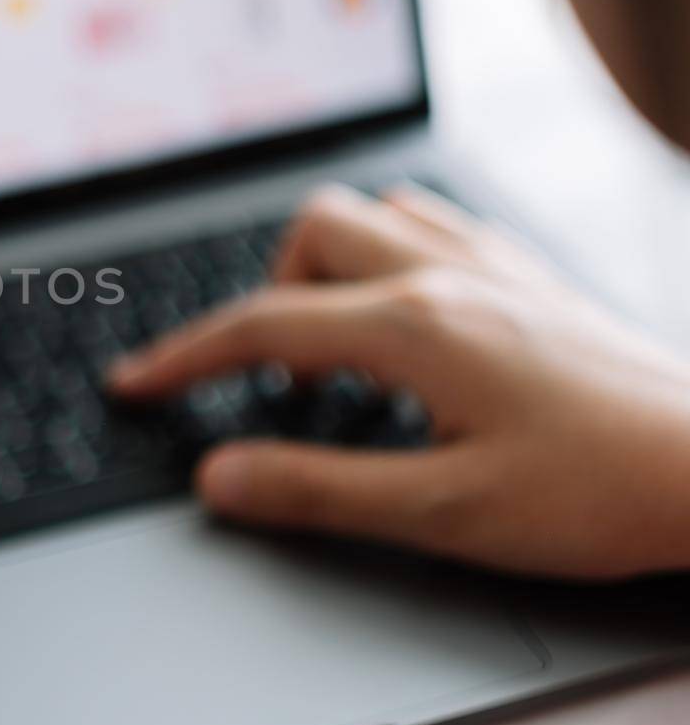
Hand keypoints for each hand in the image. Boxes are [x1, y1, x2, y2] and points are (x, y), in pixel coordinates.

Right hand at [106, 183, 689, 579]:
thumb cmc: (593, 492)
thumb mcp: (443, 513)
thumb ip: (316, 489)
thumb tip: (217, 477)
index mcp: (414, 326)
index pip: (262, 327)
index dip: (184, 357)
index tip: (132, 383)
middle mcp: (445, 272)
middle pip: (309, 233)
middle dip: (264, 299)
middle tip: (278, 384)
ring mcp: (492, 262)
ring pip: (368, 212)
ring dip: (325, 269)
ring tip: (337, 354)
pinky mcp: (527, 271)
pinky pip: (428, 221)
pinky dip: (384, 257)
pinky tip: (404, 320)